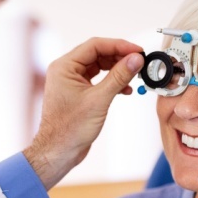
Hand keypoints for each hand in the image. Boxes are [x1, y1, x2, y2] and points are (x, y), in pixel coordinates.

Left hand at [23, 37, 143, 189]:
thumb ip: (119, 77)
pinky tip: (125, 90)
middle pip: (97, 54)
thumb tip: (135, 59)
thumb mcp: (99, 100)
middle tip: (139, 62)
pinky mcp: (78, 93)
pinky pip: (98, 80)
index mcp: (64, 67)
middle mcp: (66, 71)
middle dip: (119, 57)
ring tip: (134, 75)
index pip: (95, 46)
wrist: (58, 152)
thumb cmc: (69, 129)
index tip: (137, 50)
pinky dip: (112, 82)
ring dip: (117, 70)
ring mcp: (71, 82)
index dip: (119, 46)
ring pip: (99, 67)